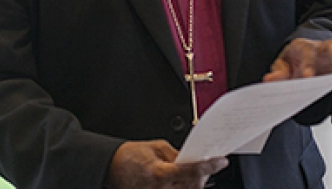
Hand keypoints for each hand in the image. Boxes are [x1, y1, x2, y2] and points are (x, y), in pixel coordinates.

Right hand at [103, 140, 227, 188]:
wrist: (111, 168)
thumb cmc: (130, 156)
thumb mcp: (155, 147)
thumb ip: (176, 155)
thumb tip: (192, 159)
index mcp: (159, 173)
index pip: (192, 171)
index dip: (210, 166)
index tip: (221, 161)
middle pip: (194, 186)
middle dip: (203, 176)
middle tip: (206, 166)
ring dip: (195, 184)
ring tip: (193, 174)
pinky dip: (184, 187)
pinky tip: (183, 182)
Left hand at [263, 36, 331, 81]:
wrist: (304, 56)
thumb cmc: (294, 62)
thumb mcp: (283, 66)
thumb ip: (278, 73)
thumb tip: (270, 80)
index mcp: (303, 47)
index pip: (307, 52)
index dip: (308, 64)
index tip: (308, 77)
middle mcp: (321, 46)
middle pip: (331, 44)